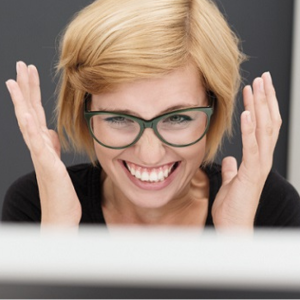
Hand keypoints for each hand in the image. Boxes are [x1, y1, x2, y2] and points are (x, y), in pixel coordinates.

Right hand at [6, 61, 80, 226]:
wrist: (60, 214)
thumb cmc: (59, 189)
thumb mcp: (56, 161)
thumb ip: (50, 145)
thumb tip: (48, 131)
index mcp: (42, 143)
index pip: (35, 111)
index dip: (32, 91)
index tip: (30, 71)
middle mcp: (37, 146)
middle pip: (29, 111)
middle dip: (25, 87)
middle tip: (21, 64)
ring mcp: (39, 155)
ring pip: (27, 123)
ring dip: (21, 102)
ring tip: (15, 81)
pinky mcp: (46, 165)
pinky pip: (36, 144)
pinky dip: (30, 128)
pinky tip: (26, 113)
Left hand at [212, 72, 280, 230]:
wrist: (235, 228)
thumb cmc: (234, 207)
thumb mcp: (232, 181)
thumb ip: (233, 168)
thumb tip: (230, 160)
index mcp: (258, 158)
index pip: (265, 126)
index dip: (263, 105)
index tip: (258, 87)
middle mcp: (263, 158)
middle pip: (269, 122)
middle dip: (266, 98)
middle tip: (263, 77)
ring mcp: (260, 165)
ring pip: (264, 130)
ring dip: (260, 106)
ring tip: (256, 86)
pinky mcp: (252, 173)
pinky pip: (252, 147)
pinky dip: (250, 129)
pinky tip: (246, 112)